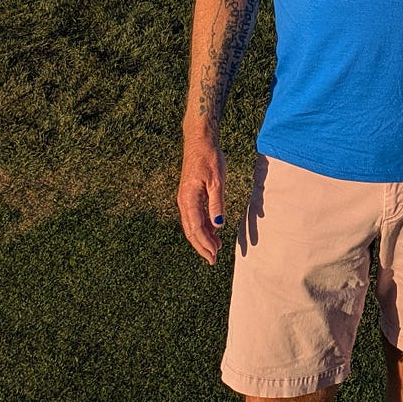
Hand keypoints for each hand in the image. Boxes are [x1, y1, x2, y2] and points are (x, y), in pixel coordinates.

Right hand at [177, 130, 227, 263]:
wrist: (199, 141)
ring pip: (192, 225)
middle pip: (191, 231)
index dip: (205, 244)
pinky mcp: (190, 195)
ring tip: (216, 248)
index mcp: (189, 199)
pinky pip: (194, 216)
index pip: (196, 228)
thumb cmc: (209, 158)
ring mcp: (185, 199)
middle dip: (202, 247)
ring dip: (203, 238)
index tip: (215, 255)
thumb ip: (216, 203)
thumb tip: (218, 225)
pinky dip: (203, 227)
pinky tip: (213, 231)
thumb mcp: (217, 180)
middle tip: (213, 260)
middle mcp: (184, 201)